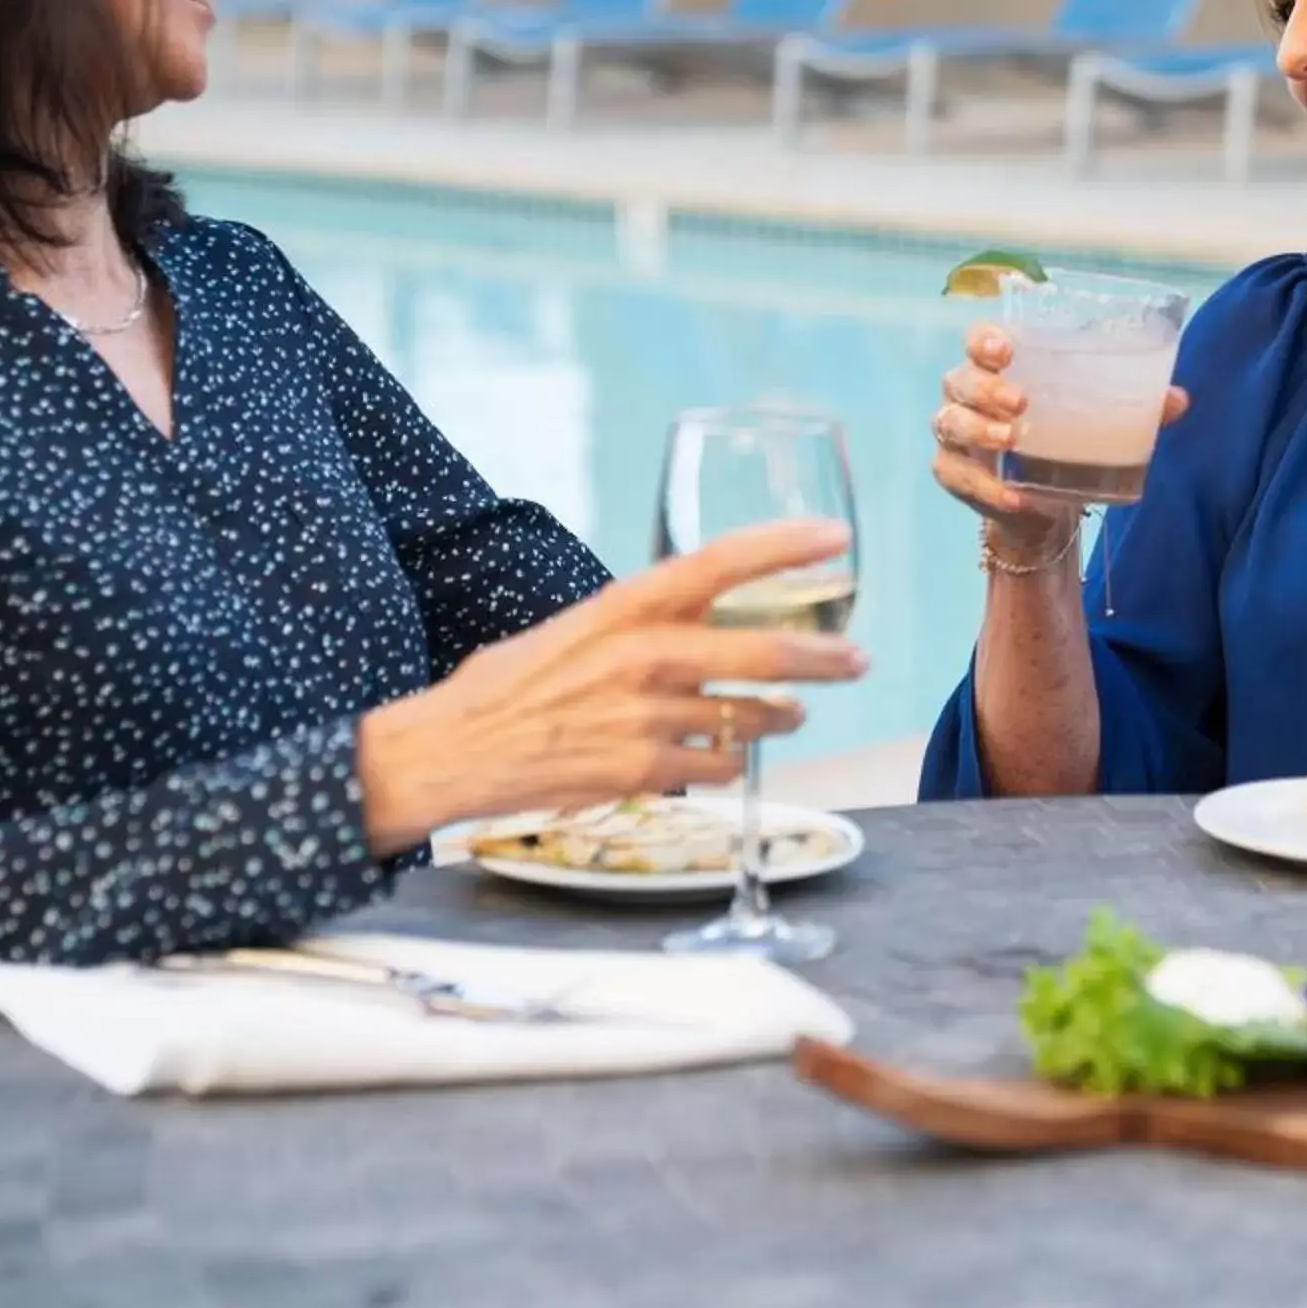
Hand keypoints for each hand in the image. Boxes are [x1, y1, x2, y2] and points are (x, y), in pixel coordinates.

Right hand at [355, 519, 865, 853]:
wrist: (449, 752)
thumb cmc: (508, 687)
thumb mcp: (573, 630)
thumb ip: (638, 623)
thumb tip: (697, 620)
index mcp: (622, 606)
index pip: (719, 561)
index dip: (784, 547)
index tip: (834, 537)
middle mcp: (641, 655)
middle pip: (763, 650)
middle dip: (825, 656)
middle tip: (857, 658)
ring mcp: (645, 716)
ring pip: (750, 716)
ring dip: (782, 717)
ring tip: (792, 714)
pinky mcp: (642, 770)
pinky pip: (718, 765)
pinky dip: (729, 761)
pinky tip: (724, 756)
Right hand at [930, 325, 1187, 562]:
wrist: (1044, 507)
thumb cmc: (1067, 441)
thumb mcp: (1101, 422)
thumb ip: (1138, 407)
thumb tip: (1178, 399)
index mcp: (999, 367)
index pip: (978, 339)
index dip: (984, 339)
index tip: (1006, 349)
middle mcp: (968, 394)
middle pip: (960, 379)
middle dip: (986, 387)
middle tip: (1020, 403)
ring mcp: (955, 435)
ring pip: (949, 421)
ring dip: (978, 430)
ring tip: (1010, 440)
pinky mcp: (953, 473)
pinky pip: (957, 475)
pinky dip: (986, 488)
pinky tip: (1014, 497)